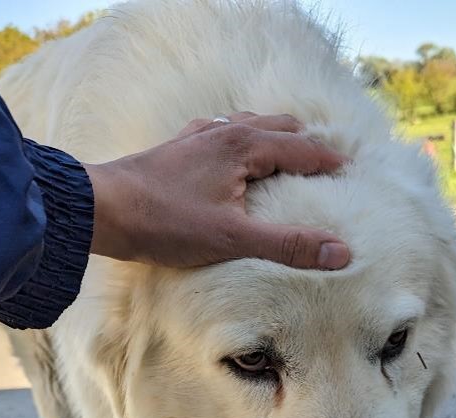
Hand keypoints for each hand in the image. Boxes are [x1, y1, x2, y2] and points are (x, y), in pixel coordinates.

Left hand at [84, 111, 349, 269]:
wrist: (102, 209)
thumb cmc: (166, 222)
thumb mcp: (235, 239)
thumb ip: (289, 244)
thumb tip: (340, 251)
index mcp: (244, 146)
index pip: (302, 148)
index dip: (330, 161)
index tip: (353, 170)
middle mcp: (223, 132)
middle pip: (278, 128)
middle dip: (306, 142)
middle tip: (326, 161)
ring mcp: (198, 138)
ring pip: (248, 126)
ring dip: (273, 138)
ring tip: (288, 155)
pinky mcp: (177, 150)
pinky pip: (220, 135)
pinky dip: (241, 141)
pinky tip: (232, 156)